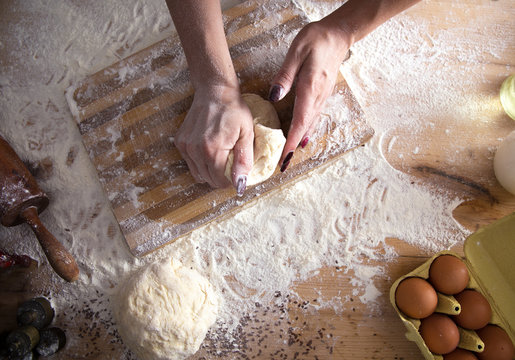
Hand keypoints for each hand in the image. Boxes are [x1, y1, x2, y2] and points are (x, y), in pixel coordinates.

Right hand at [174, 85, 253, 193]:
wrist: (215, 91)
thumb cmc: (234, 110)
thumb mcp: (247, 134)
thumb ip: (244, 161)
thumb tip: (240, 184)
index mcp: (212, 150)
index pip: (220, 181)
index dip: (231, 180)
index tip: (237, 171)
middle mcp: (195, 150)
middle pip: (208, 179)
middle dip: (221, 176)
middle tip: (230, 162)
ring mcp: (185, 146)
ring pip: (198, 174)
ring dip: (210, 171)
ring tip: (220, 156)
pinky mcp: (180, 142)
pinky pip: (190, 163)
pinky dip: (200, 162)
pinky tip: (209, 149)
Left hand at [268, 18, 351, 170]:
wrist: (338, 35)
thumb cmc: (317, 39)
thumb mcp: (297, 52)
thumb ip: (285, 75)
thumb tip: (274, 97)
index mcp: (310, 89)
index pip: (300, 121)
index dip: (291, 141)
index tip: (285, 157)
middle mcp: (318, 98)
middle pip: (304, 128)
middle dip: (293, 148)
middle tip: (283, 166)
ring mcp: (322, 97)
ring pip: (310, 125)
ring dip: (299, 142)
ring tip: (289, 157)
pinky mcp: (322, 95)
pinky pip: (314, 118)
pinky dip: (306, 130)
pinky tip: (302, 138)